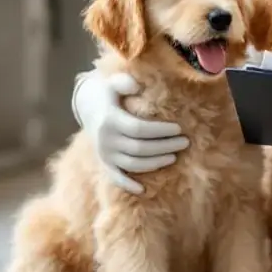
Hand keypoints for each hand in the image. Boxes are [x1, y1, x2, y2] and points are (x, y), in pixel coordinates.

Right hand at [73, 71, 188, 193]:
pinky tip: (143, 190)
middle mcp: (106, 140)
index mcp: (110, 120)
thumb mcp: (112, 82)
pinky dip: (127, 184)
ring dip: (155, 163)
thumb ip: (124, 82)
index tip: (179, 129)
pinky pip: (115, 177)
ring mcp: (105, 154)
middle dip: (164, 147)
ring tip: (174, 156)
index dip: (160, 131)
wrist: (86, 106)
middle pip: (140, 148)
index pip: (139, 129)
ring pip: (132, 164)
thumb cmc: (107, 92)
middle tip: (185, 143)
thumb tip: (136, 85)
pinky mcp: (104, 163)